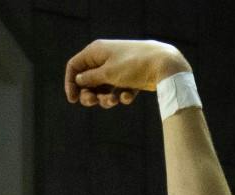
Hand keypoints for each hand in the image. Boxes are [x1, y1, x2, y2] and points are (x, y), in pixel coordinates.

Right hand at [63, 39, 187, 106]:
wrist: (164, 65)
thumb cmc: (133, 66)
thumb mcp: (108, 73)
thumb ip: (90, 78)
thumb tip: (78, 80)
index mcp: (96, 52)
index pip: (75, 66)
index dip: (70, 83)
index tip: (73, 100)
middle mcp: (105, 58)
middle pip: (88, 81)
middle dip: (90, 95)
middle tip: (95, 102)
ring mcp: (118, 69)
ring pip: (104, 89)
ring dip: (106, 99)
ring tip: (115, 101)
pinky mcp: (131, 78)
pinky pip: (120, 91)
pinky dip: (122, 96)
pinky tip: (129, 96)